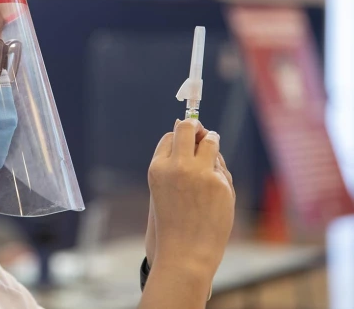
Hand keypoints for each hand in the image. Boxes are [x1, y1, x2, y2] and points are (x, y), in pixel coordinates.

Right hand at [145, 120, 209, 266]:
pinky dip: (219, 174)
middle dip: (196, 126)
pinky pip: (221, 166)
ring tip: (210, 161)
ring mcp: (200, 173)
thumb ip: (173, 161)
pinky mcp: (220, 183)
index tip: (188, 141)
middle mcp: (177, 166)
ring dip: (212, 143)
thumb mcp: (163, 188)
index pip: (171, 136)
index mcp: (158, 167)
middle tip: (202, 133)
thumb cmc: (173, 220)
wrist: (185, 252)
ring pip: (211, 141)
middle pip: (189, 128)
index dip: (181, 137)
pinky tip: (213, 192)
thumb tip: (187, 128)